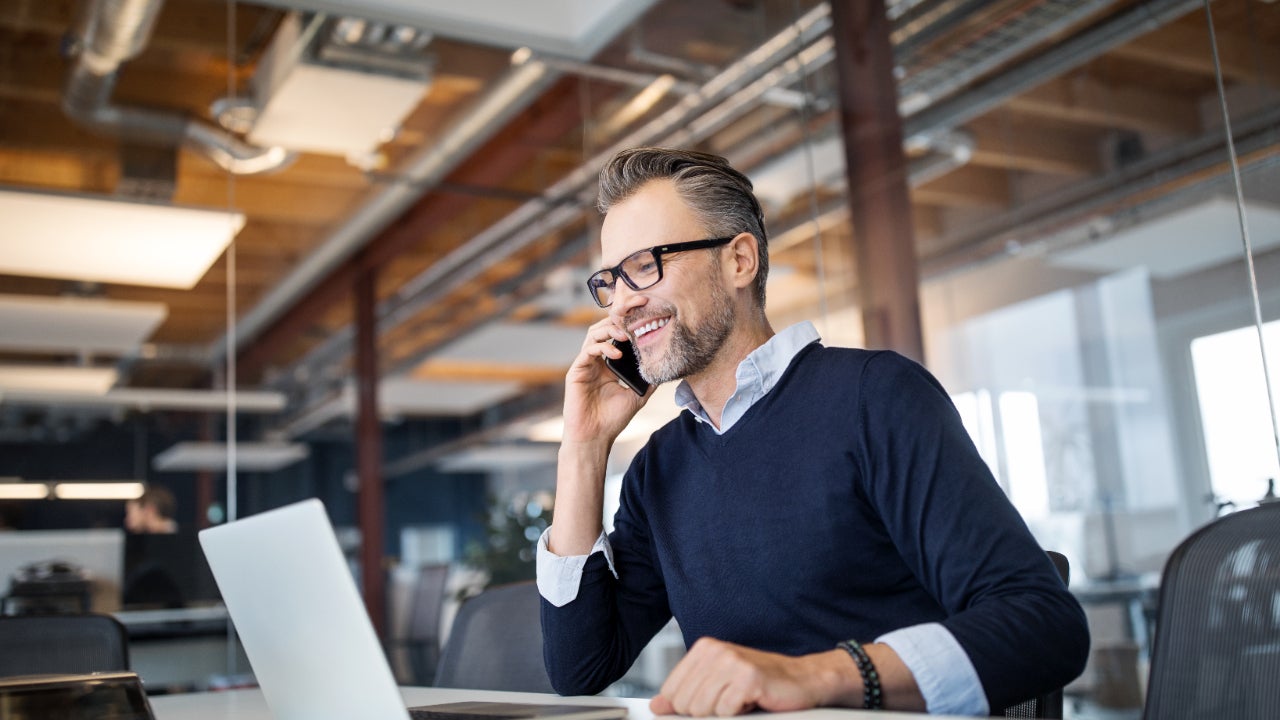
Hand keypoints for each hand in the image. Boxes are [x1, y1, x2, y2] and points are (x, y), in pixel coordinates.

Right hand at [561, 317, 650, 445]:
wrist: (595, 437)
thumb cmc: (613, 419)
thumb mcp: (637, 396)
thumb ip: (648, 380)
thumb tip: (665, 368)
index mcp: (608, 364)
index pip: (616, 336)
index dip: (628, 324)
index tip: (644, 317)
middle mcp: (596, 361)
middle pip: (603, 328)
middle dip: (619, 319)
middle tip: (635, 316)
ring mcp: (585, 365)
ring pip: (593, 334)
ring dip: (610, 330)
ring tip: (626, 334)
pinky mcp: (576, 371)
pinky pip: (587, 351)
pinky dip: (602, 348)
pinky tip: (617, 354)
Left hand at [649, 639, 848, 716]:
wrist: (801, 680)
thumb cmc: (759, 683)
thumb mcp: (717, 686)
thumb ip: (685, 694)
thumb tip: (657, 706)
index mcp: (704, 649)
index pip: (671, 691)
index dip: (687, 707)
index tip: (709, 703)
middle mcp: (715, 650)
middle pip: (685, 704)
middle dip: (707, 712)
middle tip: (730, 702)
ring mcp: (731, 662)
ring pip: (702, 710)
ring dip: (724, 713)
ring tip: (741, 701)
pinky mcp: (747, 677)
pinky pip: (725, 712)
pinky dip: (740, 714)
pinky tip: (753, 701)